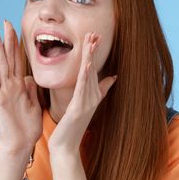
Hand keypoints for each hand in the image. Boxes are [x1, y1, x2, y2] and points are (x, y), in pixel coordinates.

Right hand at [0, 19, 42, 155]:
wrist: (20, 145)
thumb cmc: (27, 128)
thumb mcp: (34, 106)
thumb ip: (31, 91)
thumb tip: (29, 77)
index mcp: (20, 87)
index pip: (19, 61)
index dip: (18, 46)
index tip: (18, 30)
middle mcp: (10, 86)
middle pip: (9, 58)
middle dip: (8, 40)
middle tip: (6, 22)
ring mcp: (2, 91)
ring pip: (0, 65)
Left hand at [48, 32, 117, 153]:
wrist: (66, 147)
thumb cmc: (72, 127)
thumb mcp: (86, 105)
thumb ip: (100, 91)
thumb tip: (112, 77)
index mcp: (91, 94)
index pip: (93, 70)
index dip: (94, 53)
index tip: (95, 37)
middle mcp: (92, 97)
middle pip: (92, 69)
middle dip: (93, 51)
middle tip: (94, 33)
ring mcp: (87, 103)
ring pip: (88, 76)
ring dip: (89, 58)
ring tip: (91, 42)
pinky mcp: (78, 108)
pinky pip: (82, 89)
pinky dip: (84, 75)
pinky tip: (86, 64)